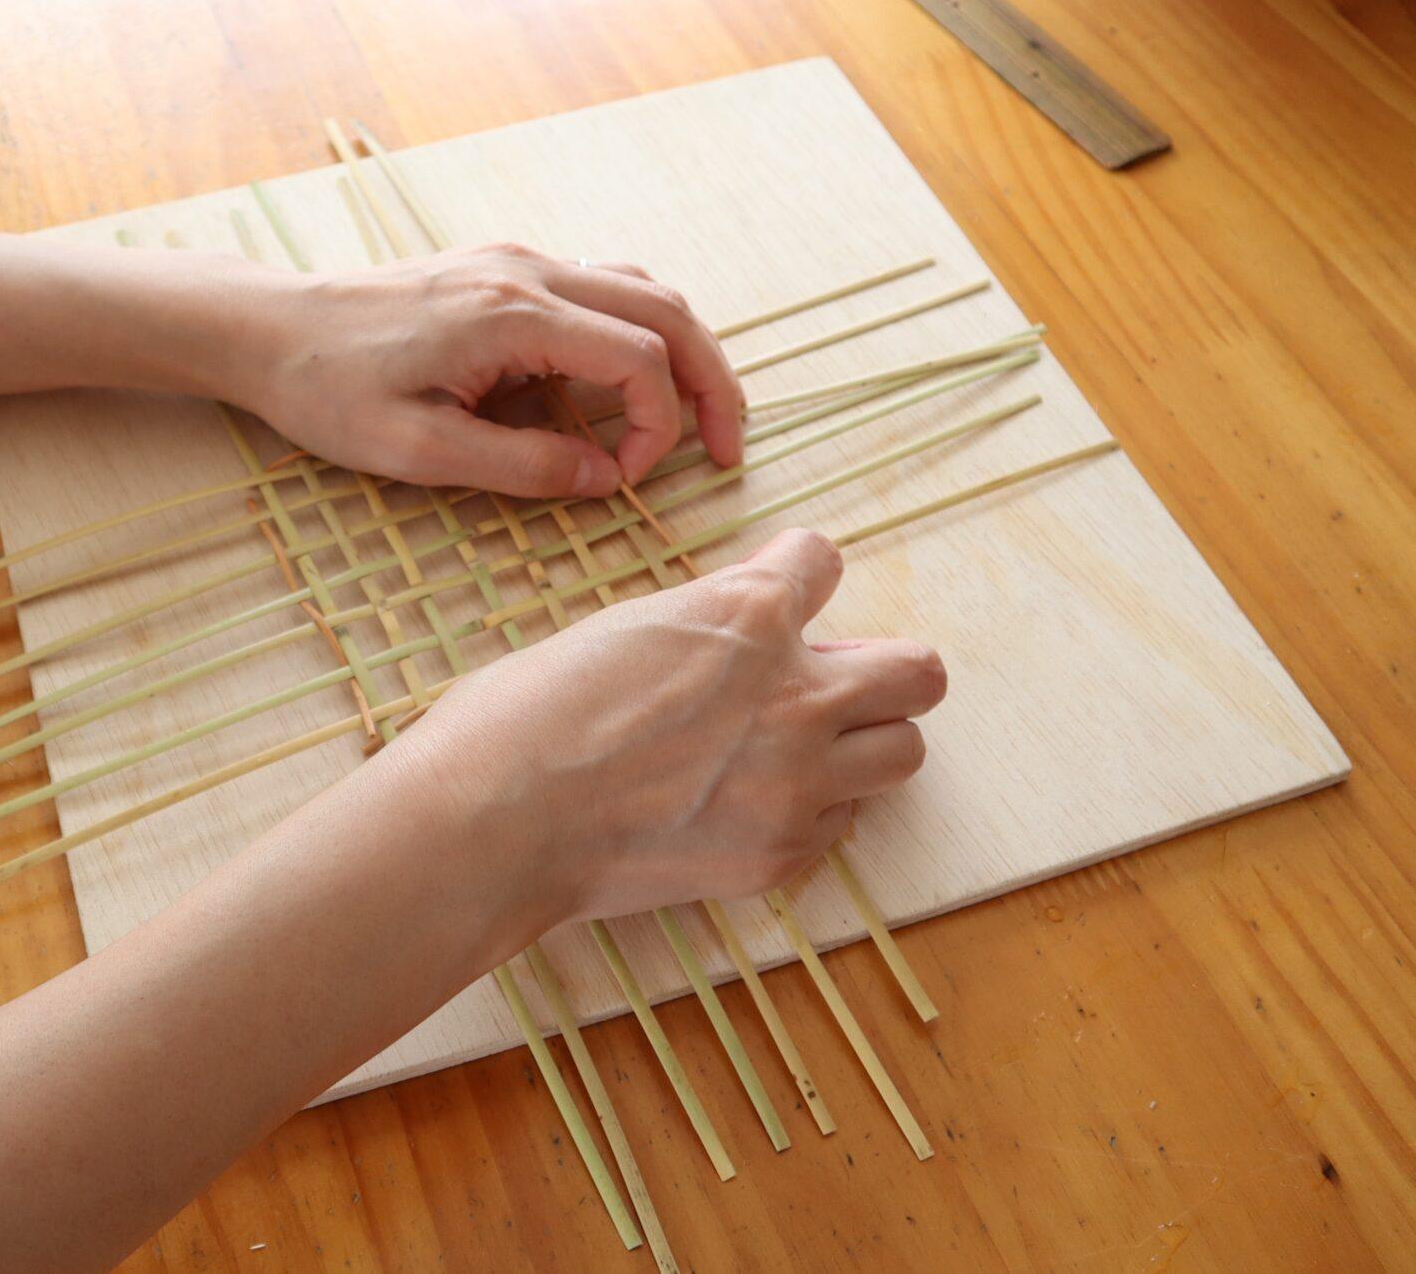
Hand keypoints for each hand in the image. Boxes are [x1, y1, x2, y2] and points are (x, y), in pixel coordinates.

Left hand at [232, 243, 745, 498]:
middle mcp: (528, 271)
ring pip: (640, 290)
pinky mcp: (501, 267)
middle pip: (665, 311)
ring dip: (682, 349)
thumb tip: (604, 477)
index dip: (662, 425)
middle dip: (711, 381)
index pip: (639, 359)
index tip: (630, 480)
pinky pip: (599, 287)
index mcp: (512, 314)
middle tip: (729, 449)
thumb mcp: (417, 451)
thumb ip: (521, 465)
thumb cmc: (327, 390)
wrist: (265, 326)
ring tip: (697, 417)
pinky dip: (637, 331)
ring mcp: (517, 260)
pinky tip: (631, 381)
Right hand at [394, 530, 943, 923]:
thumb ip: (705, 625)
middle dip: (878, 670)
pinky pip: (841, 823)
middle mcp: (795, 694)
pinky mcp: (779, 853)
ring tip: (799, 749)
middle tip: (820, 682)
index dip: (797, 575)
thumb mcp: (623, 627)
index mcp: (747, 613)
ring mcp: (796, 782)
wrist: (495, 821)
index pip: (824, 562)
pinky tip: (752, 803)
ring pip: (903, 752)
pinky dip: (813, 809)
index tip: (781, 594)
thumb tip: (736, 638)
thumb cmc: (527, 713)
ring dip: (861, 743)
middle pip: (919, 673)